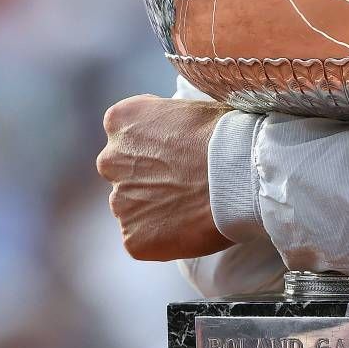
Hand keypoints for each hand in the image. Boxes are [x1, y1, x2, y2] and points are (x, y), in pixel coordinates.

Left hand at [96, 95, 230, 261]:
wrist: (238, 172)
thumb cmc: (225, 133)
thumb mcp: (189, 108)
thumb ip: (167, 123)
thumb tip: (175, 134)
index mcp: (120, 121)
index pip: (125, 133)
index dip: (153, 143)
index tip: (175, 149)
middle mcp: (110, 161)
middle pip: (125, 172)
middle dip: (148, 177)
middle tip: (184, 180)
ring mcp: (119, 203)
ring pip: (133, 207)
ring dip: (155, 207)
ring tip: (192, 204)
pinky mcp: (133, 238)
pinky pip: (144, 238)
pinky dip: (163, 236)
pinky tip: (190, 225)